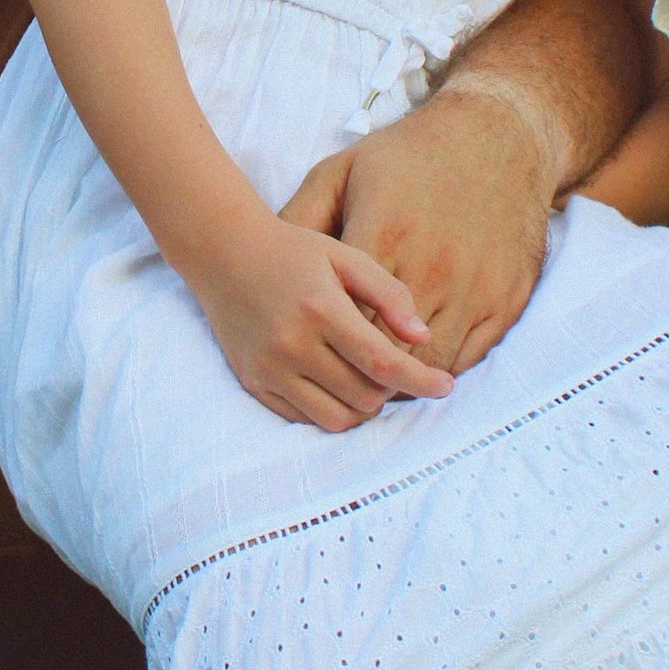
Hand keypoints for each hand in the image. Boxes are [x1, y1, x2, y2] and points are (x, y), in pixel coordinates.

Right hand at [190, 208, 449, 430]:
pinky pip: (304, 418)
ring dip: (363, 406)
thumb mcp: (346, 257)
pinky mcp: (253, 382)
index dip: (421, 381)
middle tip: (396, 369)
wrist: (223, 254)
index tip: (445, 386)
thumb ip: (389, 295)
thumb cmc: (292, 251)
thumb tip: (423, 338)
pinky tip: (336, 384)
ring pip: (337, 418)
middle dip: (392, 390)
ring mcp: (269, 368)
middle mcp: (292, 345)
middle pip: (364, 396)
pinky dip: (329, 409)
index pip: (382, 363)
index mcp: (320, 309)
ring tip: (367, 380)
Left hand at [282, 73, 563, 375]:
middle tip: (343, 373)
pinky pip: (469, 357)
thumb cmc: (408, 156)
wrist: (496, 137)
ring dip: (404, 377)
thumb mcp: (341, 173)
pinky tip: (421, 355)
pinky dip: (442, 365)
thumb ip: (300, 218)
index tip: (314, 350)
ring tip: (380, 371)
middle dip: (361, 371)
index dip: (327, 345)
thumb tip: (260, 266)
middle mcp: (431, 268)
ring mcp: (473, 288)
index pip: (345, 320)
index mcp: (383, 237)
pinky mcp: (505, 300)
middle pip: (386, 352)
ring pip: (429, 365)